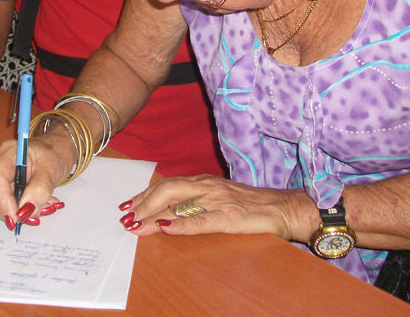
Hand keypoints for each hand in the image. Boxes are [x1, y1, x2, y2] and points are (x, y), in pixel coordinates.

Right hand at [0, 134, 72, 231]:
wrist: (54, 151)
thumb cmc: (52, 155)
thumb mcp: (52, 170)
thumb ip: (40, 190)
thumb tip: (25, 210)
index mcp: (6, 152)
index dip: (3, 202)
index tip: (18, 217)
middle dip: (7, 211)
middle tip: (31, 215)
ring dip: (11, 212)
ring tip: (35, 207)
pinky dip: (12, 209)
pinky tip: (29, 204)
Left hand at [116, 175, 294, 237]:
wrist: (282, 207)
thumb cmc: (251, 205)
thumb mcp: (219, 197)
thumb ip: (197, 201)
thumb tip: (169, 212)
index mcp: (203, 181)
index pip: (167, 184)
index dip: (145, 195)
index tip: (127, 206)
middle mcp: (207, 187)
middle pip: (167, 189)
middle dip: (143, 203)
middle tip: (126, 218)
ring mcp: (217, 200)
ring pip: (178, 203)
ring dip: (154, 214)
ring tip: (137, 225)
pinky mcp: (229, 217)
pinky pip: (201, 221)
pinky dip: (182, 224)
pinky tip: (167, 228)